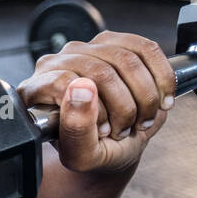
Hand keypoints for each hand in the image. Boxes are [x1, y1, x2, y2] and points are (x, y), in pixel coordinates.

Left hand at [16, 31, 176, 174]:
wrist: (113, 144)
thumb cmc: (93, 149)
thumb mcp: (81, 155)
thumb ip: (75, 130)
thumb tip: (81, 89)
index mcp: (35, 90)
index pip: (64, 82)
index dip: (93, 110)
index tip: (105, 130)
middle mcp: (56, 64)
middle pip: (100, 71)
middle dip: (125, 108)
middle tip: (126, 129)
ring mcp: (85, 48)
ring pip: (126, 59)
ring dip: (145, 96)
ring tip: (141, 118)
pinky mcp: (114, 41)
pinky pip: (146, 49)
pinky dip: (161, 78)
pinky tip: (159, 98)